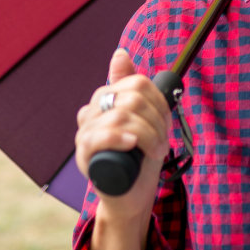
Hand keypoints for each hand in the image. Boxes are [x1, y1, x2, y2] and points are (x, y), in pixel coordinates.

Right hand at [74, 48, 170, 221]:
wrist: (132, 196)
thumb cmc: (139, 158)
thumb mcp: (145, 120)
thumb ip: (135, 89)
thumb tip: (120, 53)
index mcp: (105, 99)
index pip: (137, 83)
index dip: (158, 103)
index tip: (165, 122)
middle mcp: (91, 113)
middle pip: (131, 99)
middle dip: (156, 122)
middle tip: (162, 142)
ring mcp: (85, 134)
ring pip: (121, 116)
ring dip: (148, 136)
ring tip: (156, 152)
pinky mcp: (84, 155)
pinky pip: (99, 137)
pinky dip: (120, 138)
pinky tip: (131, 145)